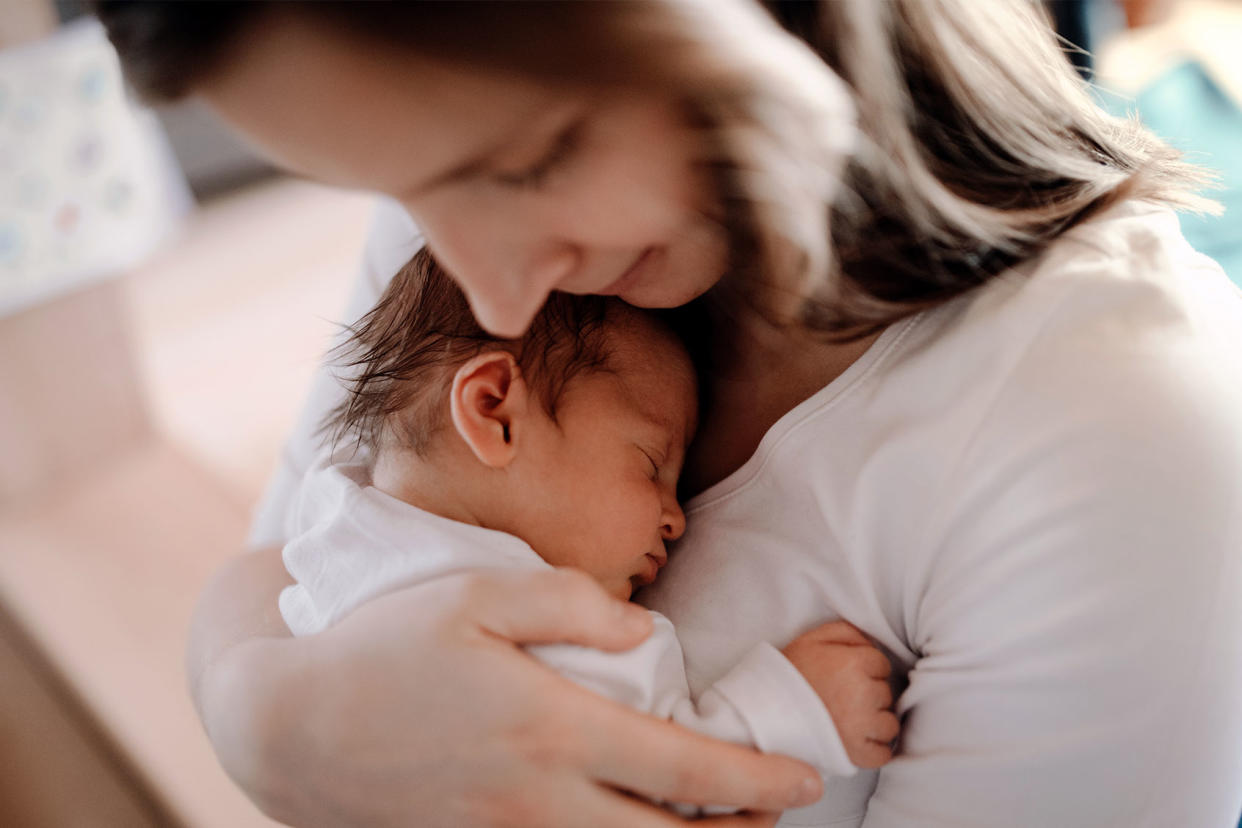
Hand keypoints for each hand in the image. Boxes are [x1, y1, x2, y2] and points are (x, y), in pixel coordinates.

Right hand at [191, 553, 823, 826]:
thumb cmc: (384, 643)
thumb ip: (569, 603)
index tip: (803, 781)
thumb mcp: (474, 594)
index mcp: (550, 727)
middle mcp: (537, 799)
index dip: (753, 781)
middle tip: (777, 813)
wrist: (288, 724)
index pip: (681, 770)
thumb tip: (646, 633)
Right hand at [782, 620, 898, 769]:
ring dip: (874, 723)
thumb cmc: (787, 674)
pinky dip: (872, 749)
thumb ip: (846, 631)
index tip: (845, 675)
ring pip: (889, 724)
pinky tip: (853, 740)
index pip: (882, 664)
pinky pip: (883, 753)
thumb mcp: (811, 640)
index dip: (864, 668)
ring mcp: (862, 726)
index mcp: (853, 663)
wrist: (763, 713)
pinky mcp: (858, 754)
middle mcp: (862, 693)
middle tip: (842, 697)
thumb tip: (871, 641)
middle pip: (886, 693)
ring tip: (847, 719)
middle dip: (869, 694)